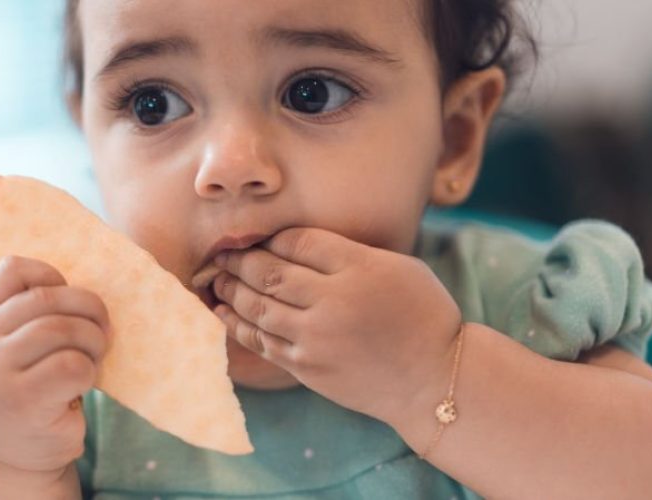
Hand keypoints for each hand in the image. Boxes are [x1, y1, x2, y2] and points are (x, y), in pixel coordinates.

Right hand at [0, 256, 107, 472]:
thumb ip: (34, 317)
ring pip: (62, 330)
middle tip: (103, 331)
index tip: (68, 295)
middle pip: (47, 300)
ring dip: (92, 341)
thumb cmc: (27, 391)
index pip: (12, 271)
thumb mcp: (16, 348)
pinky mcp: (23, 400)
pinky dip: (88, 371)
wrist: (10, 456)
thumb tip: (90, 292)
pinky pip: (72, 366)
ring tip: (93, 358)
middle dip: (89, 309)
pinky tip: (81, 386)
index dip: (50, 274)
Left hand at [212, 228, 460, 421]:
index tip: (258, 237)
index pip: (297, 242)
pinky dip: (237, 324)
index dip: (271, 238)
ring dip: (230, 289)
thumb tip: (295, 243)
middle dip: (239, 259)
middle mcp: (332, 301)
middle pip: (269, 271)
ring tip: (216, 278)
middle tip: (219, 253)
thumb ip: (349, 252)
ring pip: (257, 306)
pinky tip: (222, 311)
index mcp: (358, 267)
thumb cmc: (422, 315)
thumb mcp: (398, 266)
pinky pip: (261, 341)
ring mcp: (316, 338)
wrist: (435, 379)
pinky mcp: (307, 368)